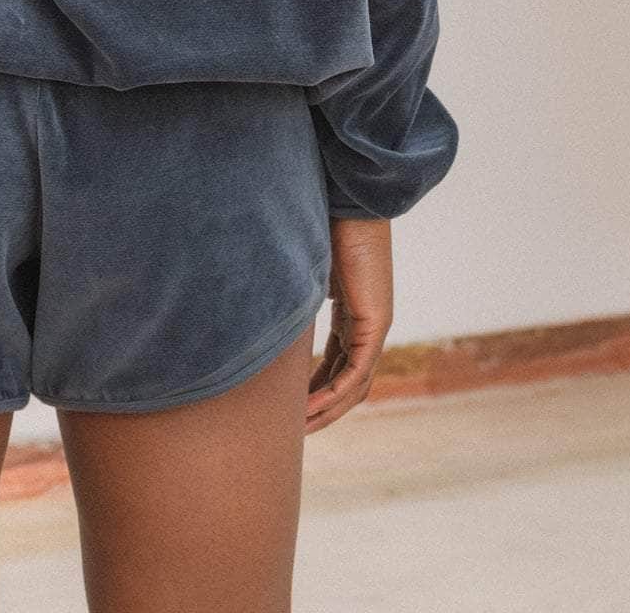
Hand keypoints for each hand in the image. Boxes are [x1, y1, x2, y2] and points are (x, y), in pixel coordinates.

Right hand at [305, 215, 391, 434]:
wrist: (351, 201)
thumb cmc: (325, 222)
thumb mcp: (303, 267)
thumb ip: (290, 291)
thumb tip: (254, 298)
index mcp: (352, 313)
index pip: (337, 364)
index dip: (316, 389)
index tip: (291, 407)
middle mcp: (366, 324)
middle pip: (347, 381)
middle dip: (322, 408)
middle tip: (294, 429)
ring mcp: (374, 325)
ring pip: (354, 384)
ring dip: (328, 410)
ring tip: (300, 429)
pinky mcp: (375, 322)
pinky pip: (356, 372)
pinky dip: (334, 394)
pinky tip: (312, 409)